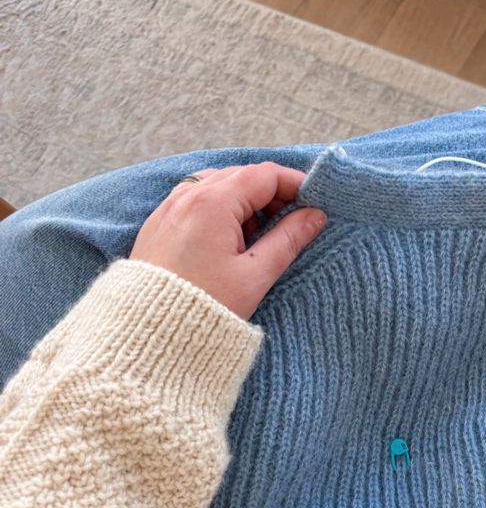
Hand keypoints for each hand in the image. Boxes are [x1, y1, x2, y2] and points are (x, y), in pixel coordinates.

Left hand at [130, 163, 326, 319]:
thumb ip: (288, 240)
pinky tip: (230, 241)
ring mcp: (169, 207)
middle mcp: (187, 196)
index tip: (313, 202)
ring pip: (218, 186)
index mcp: (213, 203)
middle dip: (272, 193)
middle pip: (241, 175)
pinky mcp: (159, 223)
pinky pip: (196, 201)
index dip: (294, 184)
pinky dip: (220, 210)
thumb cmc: (203, 307)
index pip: (264, 175)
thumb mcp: (255, 275)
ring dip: (245, 202)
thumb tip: (314, 216)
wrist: (150, 332)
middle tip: (293, 221)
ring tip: (260, 237)